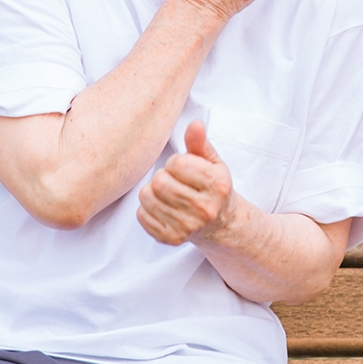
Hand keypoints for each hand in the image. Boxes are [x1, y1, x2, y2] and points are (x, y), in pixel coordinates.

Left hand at [137, 120, 237, 245]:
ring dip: (152, 191)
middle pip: (160, 181)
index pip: (177, 163)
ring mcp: (187, 227)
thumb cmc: (212, 187)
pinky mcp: (171, 239)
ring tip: (167, 193)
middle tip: (173, 181)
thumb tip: (195, 124)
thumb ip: (200, 143)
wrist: (220, 223)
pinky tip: (163, 207)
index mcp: (217, 185)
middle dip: (163, 176)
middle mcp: (205, 209)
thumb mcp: (212, 163)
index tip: (183, 168)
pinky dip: (147, 208)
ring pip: (147, 197)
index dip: (176, 162)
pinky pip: (142, 215)